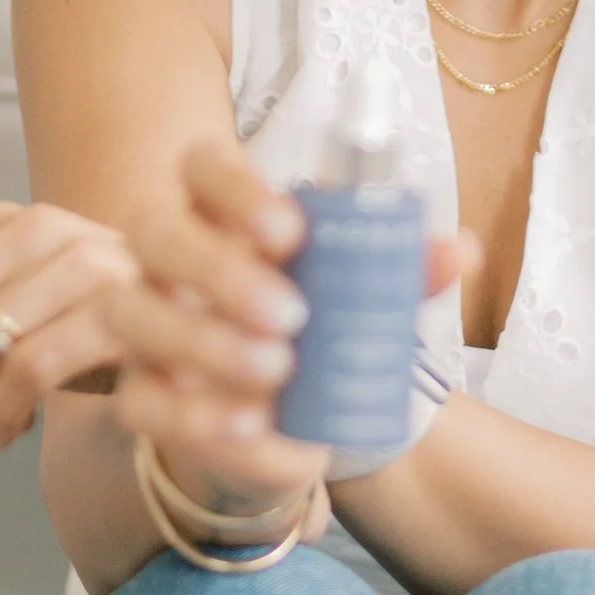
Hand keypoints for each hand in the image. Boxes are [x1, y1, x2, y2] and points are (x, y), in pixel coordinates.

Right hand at [105, 140, 468, 506]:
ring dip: (205, 342)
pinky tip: (251, 425)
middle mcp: (168, 262)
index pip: (202, 167)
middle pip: (154, 231)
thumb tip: (462, 251)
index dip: (235, 188)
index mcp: (221, 216)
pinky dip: (196, 417)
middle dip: (218, 269)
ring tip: (280, 371)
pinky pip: (140, 402)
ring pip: (133, 314)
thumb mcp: (360, 302)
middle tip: (291, 314)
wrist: (287, 428)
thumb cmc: (318, 338)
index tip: (290, 231)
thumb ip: (401, 272)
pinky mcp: (140, 396)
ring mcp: (144, 326)